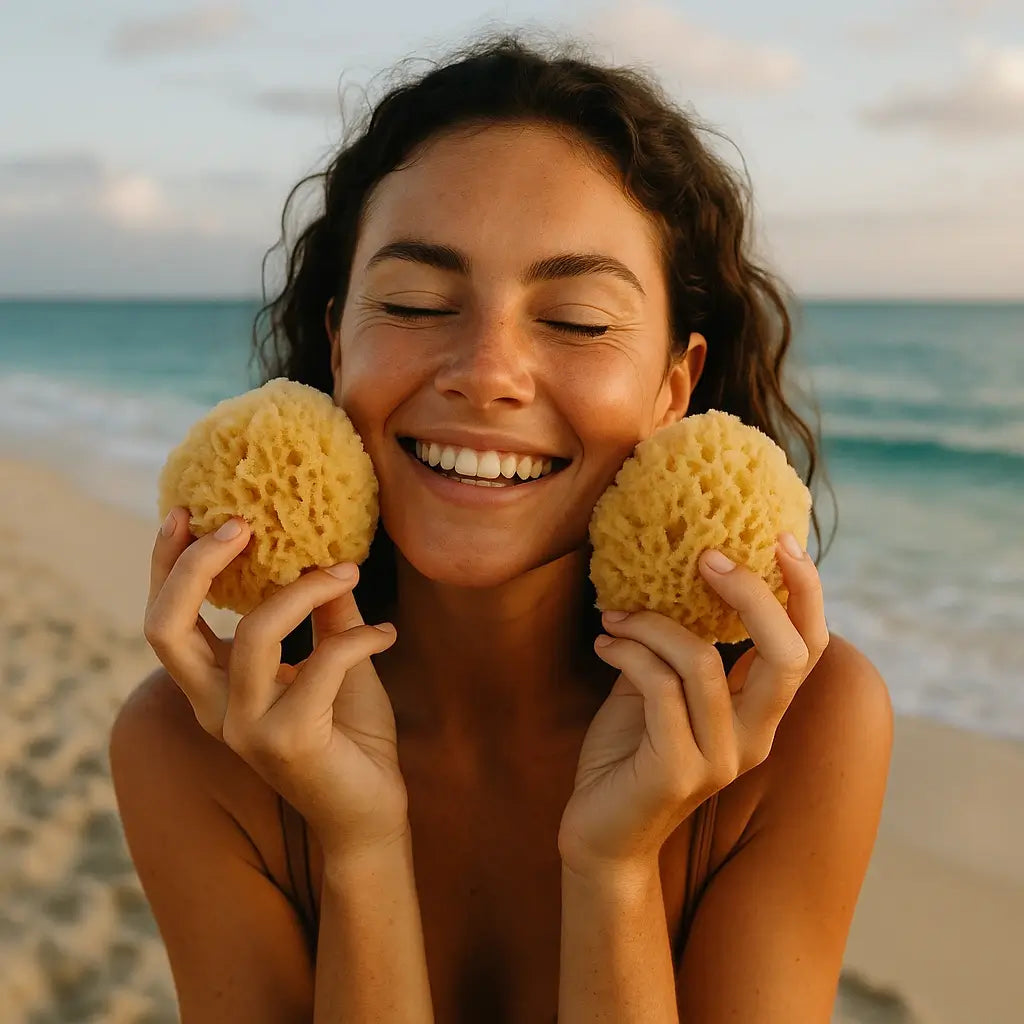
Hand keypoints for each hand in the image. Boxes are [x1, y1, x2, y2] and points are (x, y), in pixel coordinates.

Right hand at [144, 508, 407, 857]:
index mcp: (212, 687)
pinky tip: (389, 633)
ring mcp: (245, 728)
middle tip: (243, 523)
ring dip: (307, 588)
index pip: (165, 619)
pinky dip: (361, 637)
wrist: (370, 812)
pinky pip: (323, 662)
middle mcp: (214, 708)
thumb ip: (322, 614)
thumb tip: (324, 552)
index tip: (187, 511)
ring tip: (348, 570)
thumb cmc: (347, 735)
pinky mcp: (287, 740)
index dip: (166, 565)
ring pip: (255, 631)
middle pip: (167, 625)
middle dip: (197, 564)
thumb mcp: (333, 661)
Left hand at [558, 533, 829, 876]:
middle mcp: (754, 739)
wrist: (599, 833)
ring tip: (615, 616)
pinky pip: (659, 689)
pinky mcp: (678, 772)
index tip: (780, 540)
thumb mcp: (661, 686)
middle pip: (786, 654)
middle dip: (751, 594)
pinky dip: (628, 653)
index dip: (805, 593)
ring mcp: (720, 760)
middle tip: (706, 557)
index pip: (807, 649)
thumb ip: (680, 644)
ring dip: (652, 624)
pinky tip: (604, 644)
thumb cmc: (629, 752)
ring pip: (702, 663)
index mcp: (758, 715)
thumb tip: (674, 572)